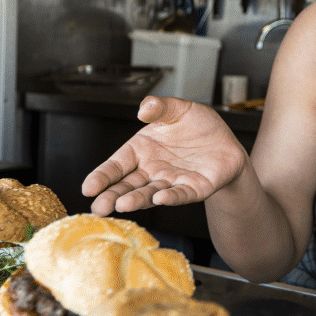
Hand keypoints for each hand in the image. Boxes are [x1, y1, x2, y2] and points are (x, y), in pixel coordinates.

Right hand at [82, 95, 248, 214]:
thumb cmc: (199, 126)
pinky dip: (171, 198)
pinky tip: (160, 199)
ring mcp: (171, 181)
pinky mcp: (193, 189)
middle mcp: (152, 169)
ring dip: (137, 199)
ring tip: (122, 205)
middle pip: (128, 185)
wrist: (226, 141)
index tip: (88, 188)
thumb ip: (160, 107)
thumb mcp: (178, 109)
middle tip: (98, 207)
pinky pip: (181, 194)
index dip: (102, 177)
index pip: (116, 165)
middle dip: (112, 196)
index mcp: (141, 150)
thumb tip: (143, 109)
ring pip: (150, 193)